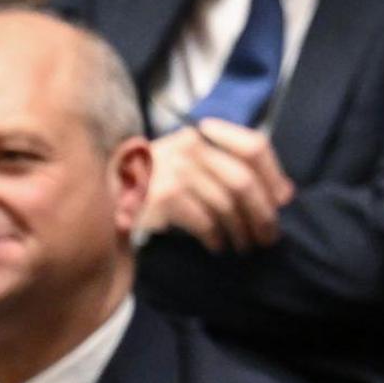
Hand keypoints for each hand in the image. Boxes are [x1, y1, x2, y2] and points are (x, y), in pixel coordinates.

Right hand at [141, 123, 291, 252]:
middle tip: (267, 237)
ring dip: (240, 231)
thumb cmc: (149, 185)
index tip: (282, 200)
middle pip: (243, 180)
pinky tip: (217, 246)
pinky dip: (215, 237)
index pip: (253, 146)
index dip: (274, 175)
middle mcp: (189, 148)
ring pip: (226, 204)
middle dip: (261, 213)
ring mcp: (174, 172)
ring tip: (242, 246)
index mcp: (200, 137)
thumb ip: (228, 171)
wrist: (100, 196)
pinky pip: (204, 220)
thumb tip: (284, 194)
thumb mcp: (186, 165)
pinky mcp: (163, 197)